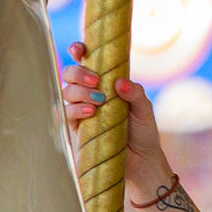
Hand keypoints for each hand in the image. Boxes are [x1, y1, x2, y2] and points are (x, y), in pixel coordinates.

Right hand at [60, 42, 171, 191]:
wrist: (142, 162)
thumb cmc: (143, 132)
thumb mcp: (144, 110)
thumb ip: (135, 93)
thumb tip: (119, 82)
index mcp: (105, 83)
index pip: (86, 62)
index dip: (78, 51)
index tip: (79, 49)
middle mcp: (89, 94)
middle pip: (69, 75)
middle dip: (77, 73)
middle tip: (95, 80)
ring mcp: (80, 111)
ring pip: (66, 93)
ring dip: (79, 92)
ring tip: (99, 101)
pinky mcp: (76, 129)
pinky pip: (67, 115)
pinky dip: (76, 110)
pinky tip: (91, 112)